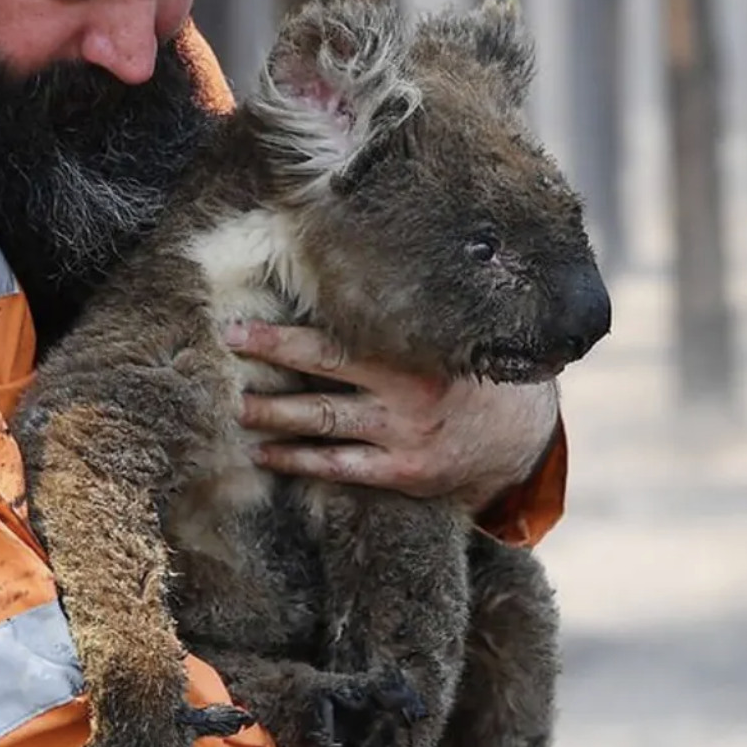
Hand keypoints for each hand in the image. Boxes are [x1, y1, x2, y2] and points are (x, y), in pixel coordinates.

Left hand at [224, 322, 558, 505]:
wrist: (519, 435)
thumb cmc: (469, 371)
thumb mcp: (448, 336)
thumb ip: (402, 317)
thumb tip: (342, 273)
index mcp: (417, 349)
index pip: (340, 335)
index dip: (285, 332)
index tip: (241, 324)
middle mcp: (409, 390)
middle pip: (324, 370)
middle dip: (271, 356)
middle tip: (226, 345)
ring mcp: (404, 435)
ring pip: (325, 422)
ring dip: (274, 414)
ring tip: (234, 406)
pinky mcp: (403, 472)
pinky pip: (340, 467)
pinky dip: (299, 460)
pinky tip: (265, 452)